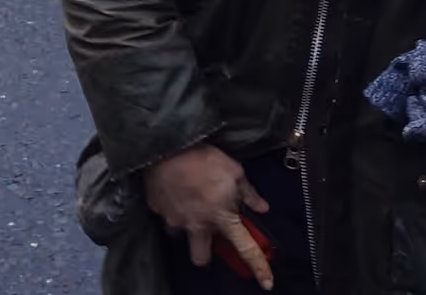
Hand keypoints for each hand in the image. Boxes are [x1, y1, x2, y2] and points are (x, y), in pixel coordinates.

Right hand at [143, 145, 272, 289]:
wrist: (166, 145)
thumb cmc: (204, 158)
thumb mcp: (235, 171)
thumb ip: (248, 193)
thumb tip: (262, 207)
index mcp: (222, 217)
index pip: (245, 248)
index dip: (259, 268)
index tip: (267, 284)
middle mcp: (198, 225)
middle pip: (201, 258)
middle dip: (205, 250)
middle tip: (207, 231)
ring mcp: (175, 220)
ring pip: (180, 235)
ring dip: (186, 226)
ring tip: (187, 204)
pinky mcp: (157, 210)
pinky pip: (165, 215)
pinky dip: (171, 207)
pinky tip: (174, 190)